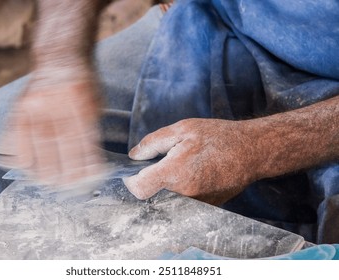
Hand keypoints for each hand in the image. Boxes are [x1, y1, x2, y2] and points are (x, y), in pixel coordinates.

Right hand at [0, 79, 105, 186]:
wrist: (61, 57)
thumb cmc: (84, 83)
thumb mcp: (97, 102)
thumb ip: (91, 127)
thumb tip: (90, 160)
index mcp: (82, 103)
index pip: (83, 140)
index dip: (84, 163)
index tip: (86, 180)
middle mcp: (58, 103)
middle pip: (60, 143)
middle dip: (64, 169)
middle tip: (65, 187)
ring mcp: (37, 103)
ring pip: (39, 141)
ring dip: (42, 166)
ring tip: (47, 182)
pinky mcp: (21, 104)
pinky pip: (18, 132)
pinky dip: (20, 151)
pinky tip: (24, 166)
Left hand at [123, 118, 260, 204]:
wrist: (252, 151)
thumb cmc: (218, 137)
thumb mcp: (182, 129)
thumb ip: (152, 143)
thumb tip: (134, 155)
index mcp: (175, 173)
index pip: (138, 189)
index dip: (131, 180)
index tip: (134, 171)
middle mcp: (184, 194)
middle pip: (151, 196)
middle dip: (149, 182)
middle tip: (159, 165)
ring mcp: (196, 204)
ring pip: (167, 200)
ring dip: (165, 187)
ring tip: (180, 168)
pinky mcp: (206, 208)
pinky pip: (183, 203)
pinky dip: (180, 192)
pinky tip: (192, 175)